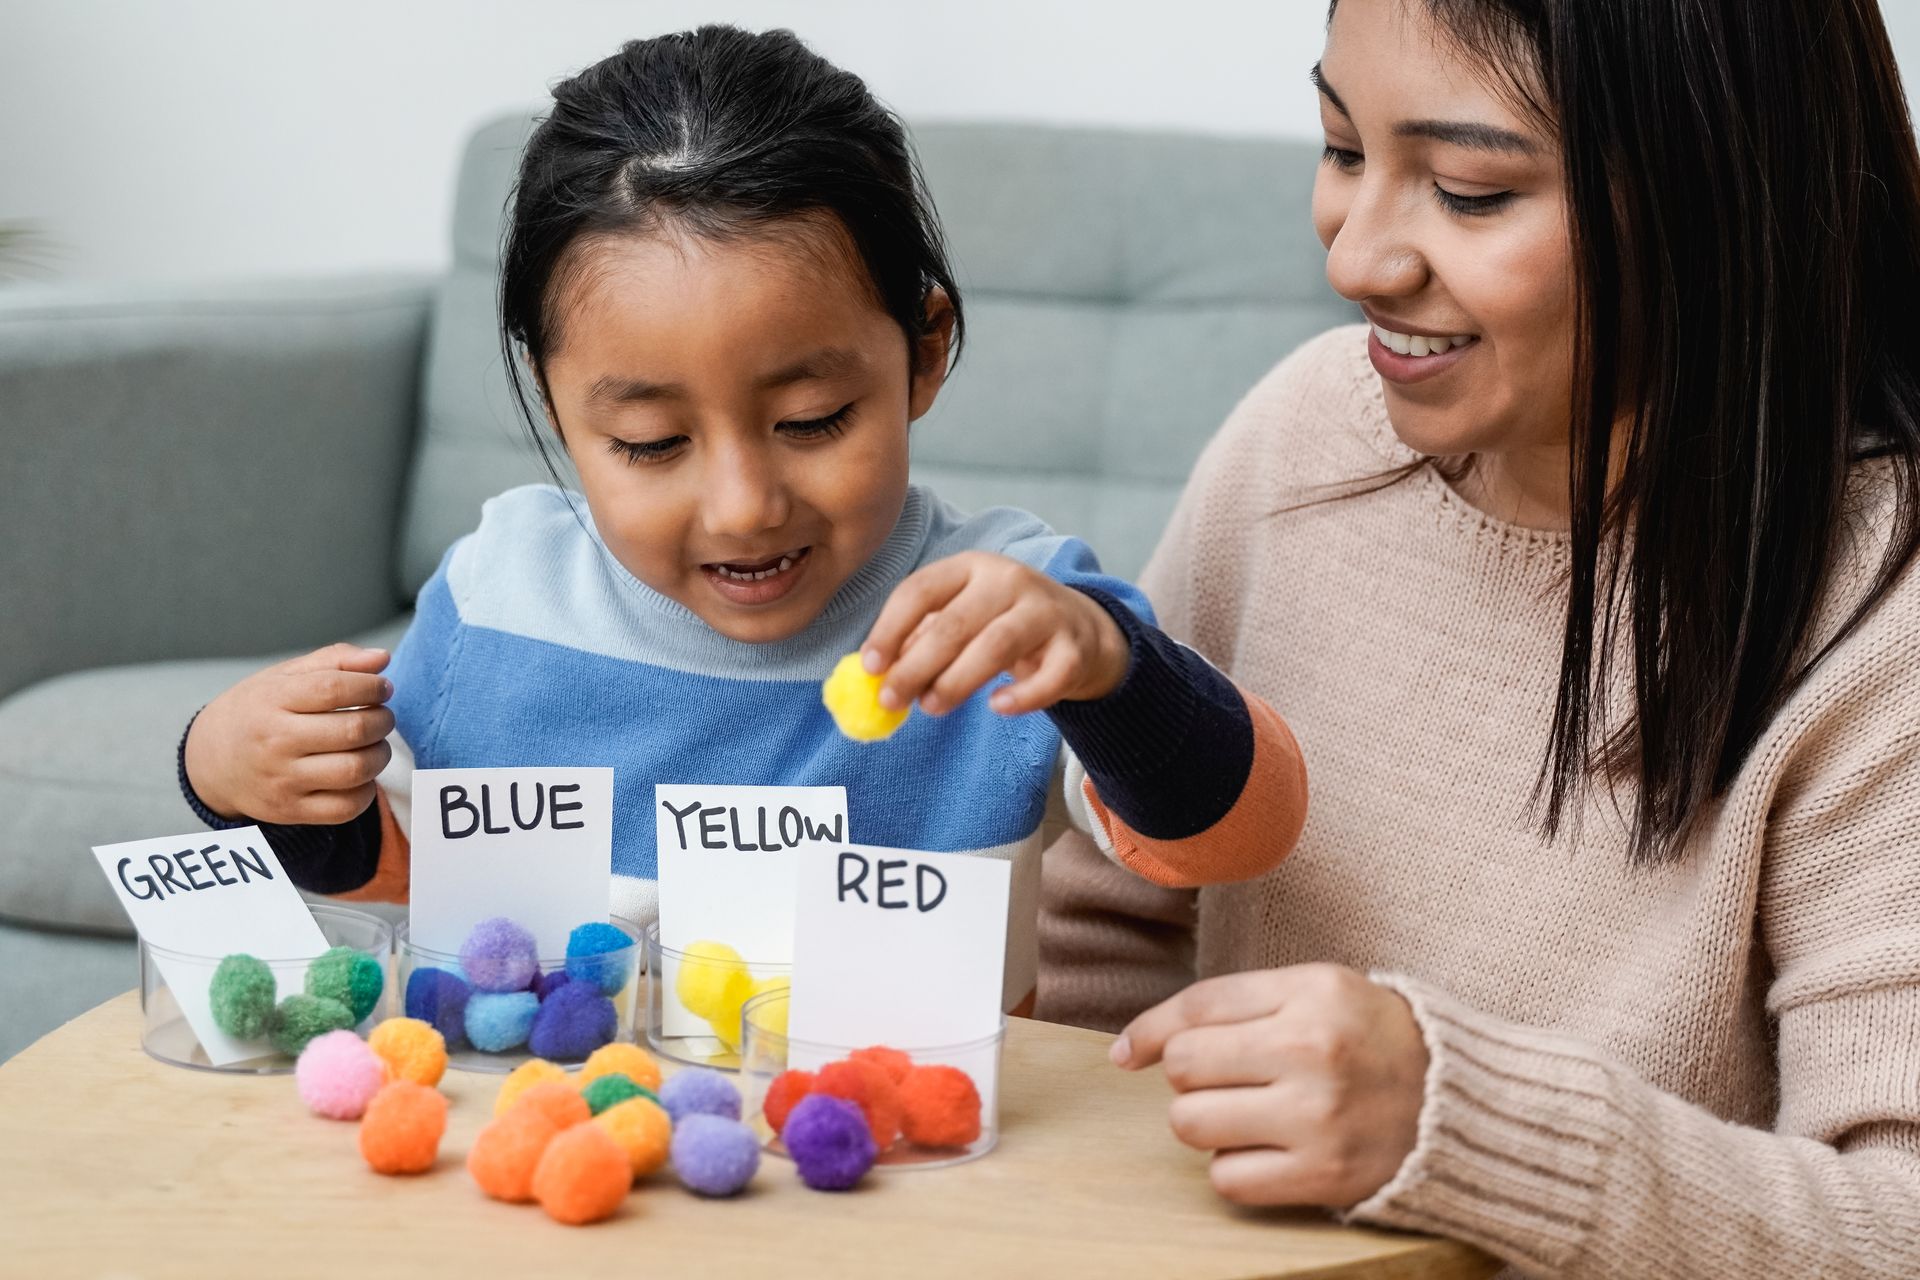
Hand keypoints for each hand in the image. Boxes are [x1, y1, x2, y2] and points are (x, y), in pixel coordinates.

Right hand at [183, 643, 394, 825]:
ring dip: (380, 754)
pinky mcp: (290, 810)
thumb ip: (335, 661)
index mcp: (272, 701)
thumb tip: (382, 658)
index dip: (371, 686)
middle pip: (352, 731)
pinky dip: (366, 791)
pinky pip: (345, 808)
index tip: (382, 688)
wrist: (210, 762)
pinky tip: (360, 775)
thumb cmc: (259, 711)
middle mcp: (275, 742)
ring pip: (355, 770)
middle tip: (381, 716)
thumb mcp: (285, 676)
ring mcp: (282, 780)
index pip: (333, 688)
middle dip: (382, 720)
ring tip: (374, 744)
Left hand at [861, 551, 1129, 715]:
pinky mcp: (1075, 647)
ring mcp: (1045, 611)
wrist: (1081, 629)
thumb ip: (923, 640)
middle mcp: (1009, 580)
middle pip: (954, 623)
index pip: (921, 590)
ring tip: (931, 708)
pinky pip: (1050, 675)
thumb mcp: (964, 617)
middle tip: (891, 700)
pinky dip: (1023, 695)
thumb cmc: (1004, 623)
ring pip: (996, 645)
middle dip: (916, 665)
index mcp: (971, 566)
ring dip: (957, 681)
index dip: (890, 628)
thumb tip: (877, 675)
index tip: (870, 666)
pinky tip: (997, 707)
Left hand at [1112, 964, 1428, 1208]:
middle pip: (1185, 1066)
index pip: (1197, 1006)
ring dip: (1205, 1122)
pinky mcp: (1324, 1175)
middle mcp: (1312, 1051)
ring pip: (1192, 1123)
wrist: (1457, 1102)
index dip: (1149, 1031)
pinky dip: (1233, 1168)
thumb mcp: (1317, 990)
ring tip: (1246, 1114)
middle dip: (1190, 1076)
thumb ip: (1232, 1003)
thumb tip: (1131, 1048)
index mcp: (1310, 993)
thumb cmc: (1371, 1039)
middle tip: (1228, 1079)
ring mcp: (1318, 1117)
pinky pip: (1226, 1179)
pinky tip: (1267, 1150)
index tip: (1128, 1053)